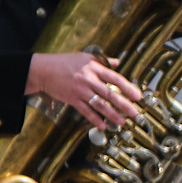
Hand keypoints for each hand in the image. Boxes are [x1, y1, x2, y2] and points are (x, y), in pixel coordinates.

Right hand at [29, 51, 147, 129]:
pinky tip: (103, 125)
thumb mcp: (85, 57)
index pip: (115, 78)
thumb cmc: (65, 62)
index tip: (138, 96)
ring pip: (99, 105)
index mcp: (94, 68)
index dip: (128, 88)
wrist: (43, 70)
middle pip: (110, 94)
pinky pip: (85, 111)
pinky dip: (94, 119)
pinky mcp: (72, 99)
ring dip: (112, 115)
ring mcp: (80, 91)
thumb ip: (103, 61)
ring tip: (122, 122)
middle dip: (124, 105)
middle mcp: (88, 79)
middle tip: (135, 113)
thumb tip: (118, 62)